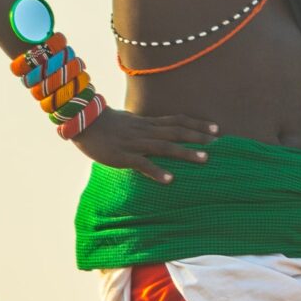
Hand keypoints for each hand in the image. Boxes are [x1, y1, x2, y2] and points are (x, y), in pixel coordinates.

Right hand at [73, 107, 215, 183]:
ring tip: (205, 159)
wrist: (81, 122)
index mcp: (147, 123)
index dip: (197, 123)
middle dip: (198, 136)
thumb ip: (146, 127)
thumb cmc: (105, 124)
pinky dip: (157, 171)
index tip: (216, 129)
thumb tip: (161, 132)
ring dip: (185, 152)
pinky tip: (170, 180)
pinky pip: (142, 164)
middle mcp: (145, 131)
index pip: (177, 120)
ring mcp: (135, 143)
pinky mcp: (123, 156)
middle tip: (219, 143)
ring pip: (165, 146)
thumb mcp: (130, 122)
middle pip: (176, 131)